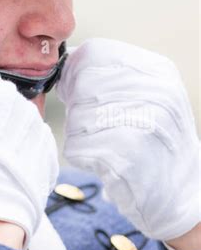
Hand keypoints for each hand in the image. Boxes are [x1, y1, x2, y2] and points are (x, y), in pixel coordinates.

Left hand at [56, 38, 200, 240]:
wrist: (184, 198)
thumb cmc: (155, 146)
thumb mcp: (149, 98)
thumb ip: (113, 76)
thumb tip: (67, 66)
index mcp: (159, 72)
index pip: (96, 51)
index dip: (75, 71)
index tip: (74, 90)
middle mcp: (156, 92)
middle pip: (82, 84)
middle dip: (77, 107)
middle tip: (93, 126)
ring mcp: (144, 122)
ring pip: (76, 115)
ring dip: (80, 135)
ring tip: (106, 147)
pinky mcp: (128, 154)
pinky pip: (77, 145)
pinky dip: (83, 157)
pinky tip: (106, 164)